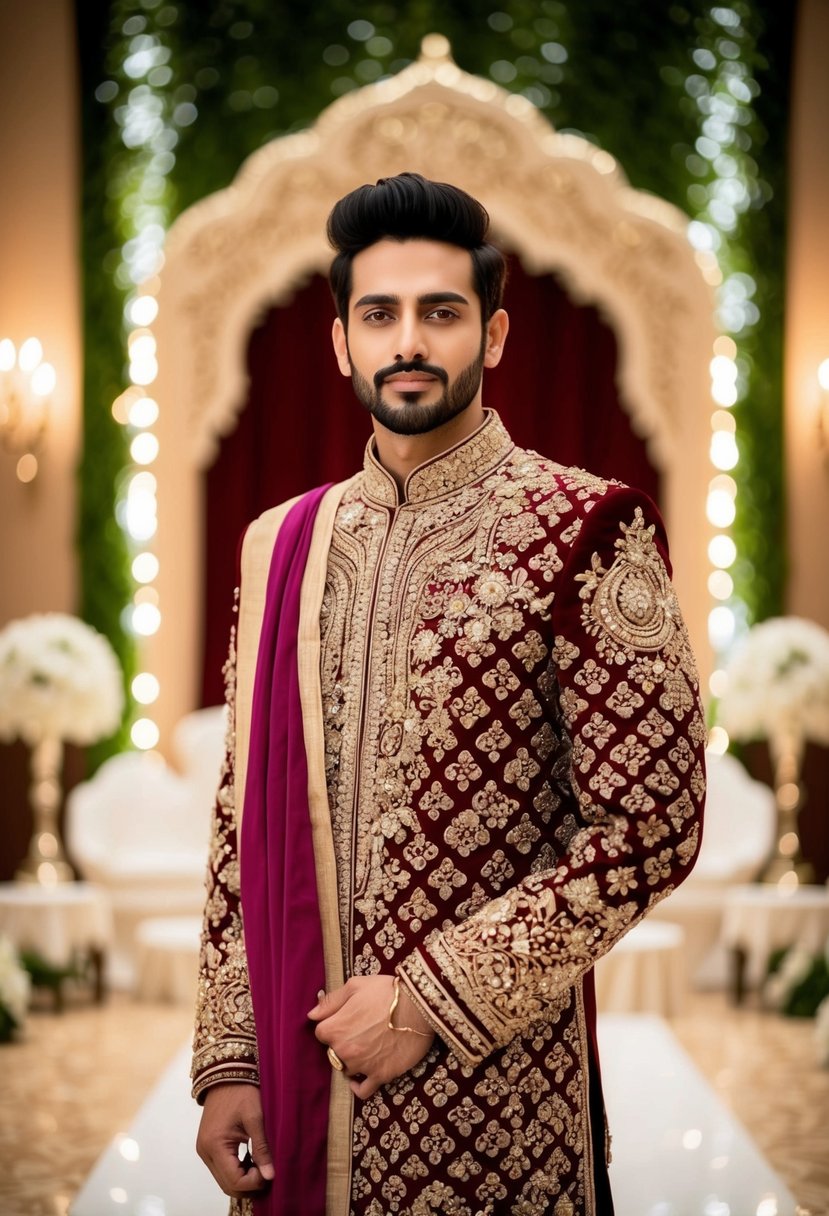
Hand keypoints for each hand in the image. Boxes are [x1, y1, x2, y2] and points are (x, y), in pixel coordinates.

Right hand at [196, 1082, 274, 1198]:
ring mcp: (204, 1150)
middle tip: (268, 1172)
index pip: (234, 1180)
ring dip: (243, 1179)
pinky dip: (236, 1170)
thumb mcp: (256, 1117)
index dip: (254, 1182)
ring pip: (224, 1179)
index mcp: (215, 1145)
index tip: (270, 1172)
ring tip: (261, 1165)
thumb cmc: (242, 1091)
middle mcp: (205, 1152)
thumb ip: (262, 1148)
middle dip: (249, 1184)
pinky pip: (221, 1168)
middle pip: (227, 1185)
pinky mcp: (207, 1146)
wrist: (226, 1073)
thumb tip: (270, 1176)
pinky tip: (251, 1160)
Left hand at [308, 975, 434, 1099]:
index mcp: (335, 1028)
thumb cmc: (386, 992)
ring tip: (367, 1046)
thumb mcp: (355, 986)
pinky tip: (359, 1079)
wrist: (419, 1006)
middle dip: (342, 1043)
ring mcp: (362, 1066)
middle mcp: (344, 1051)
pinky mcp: (380, 1076)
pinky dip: (358, 1086)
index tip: (345, 1019)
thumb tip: (312, 1014)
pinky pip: (362, 1090)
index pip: (321, 1033)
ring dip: (352, 1060)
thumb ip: (331, 1001)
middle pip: (333, 1052)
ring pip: (346, 1069)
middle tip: (360, 1031)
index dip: (332, 1025)